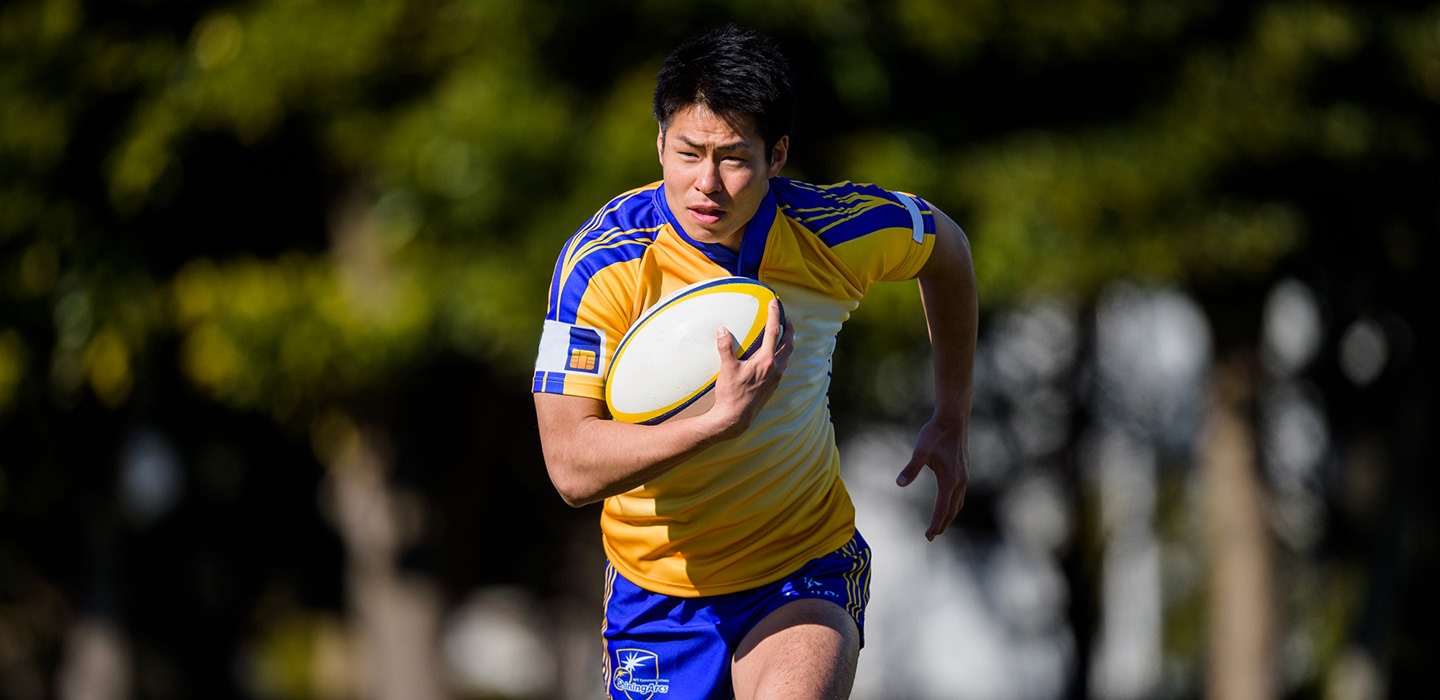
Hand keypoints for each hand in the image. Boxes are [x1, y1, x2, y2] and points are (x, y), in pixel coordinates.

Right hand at [706, 299, 792, 438]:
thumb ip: (725, 347)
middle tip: (785, 317)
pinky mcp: (773, 386)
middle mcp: (775, 369)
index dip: (774, 315)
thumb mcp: (726, 369)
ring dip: (787, 341)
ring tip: (782, 333)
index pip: (774, 332)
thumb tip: (723, 330)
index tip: (774, 302)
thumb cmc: (731, 394)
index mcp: (766, 361)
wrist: (735, 419)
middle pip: (789, 343)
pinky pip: (782, 365)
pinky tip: (774, 355)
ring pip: (787, 355)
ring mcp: (776, 378)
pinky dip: (782, 354)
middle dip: (789, 328)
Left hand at [897, 415, 968, 540]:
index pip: (942, 509)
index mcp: (949, 480)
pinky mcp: (964, 470)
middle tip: (931, 536)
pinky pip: (960, 494)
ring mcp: (964, 475)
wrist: (954, 418)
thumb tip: (899, 484)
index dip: (935, 524)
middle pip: (952, 510)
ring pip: (958, 503)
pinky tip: (946, 503)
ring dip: (948, 515)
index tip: (928, 536)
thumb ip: (911, 468)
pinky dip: (953, 504)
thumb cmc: (935, 433)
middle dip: (942, 524)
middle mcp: (960, 481)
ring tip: (939, 525)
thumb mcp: (920, 450)